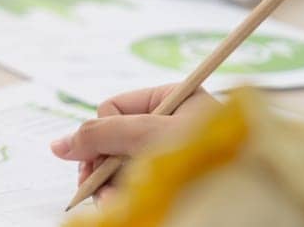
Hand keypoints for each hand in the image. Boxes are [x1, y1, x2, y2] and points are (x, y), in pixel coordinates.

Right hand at [49, 84, 219, 203]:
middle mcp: (170, 123)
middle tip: (97, 188)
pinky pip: (133, 182)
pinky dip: (123, 195)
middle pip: (113, 139)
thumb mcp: (147, 135)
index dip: (101, 135)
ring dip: (110, 184)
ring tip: (113, 203)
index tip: (96, 162)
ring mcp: (170, 152)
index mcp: (172, 99)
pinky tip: (121, 205)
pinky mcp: (170, 178)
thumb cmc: (204, 155)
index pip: (113, 109)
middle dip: (102, 165)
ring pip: (120, 164)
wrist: (244, 192)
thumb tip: (59, 145)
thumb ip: (100, 135)